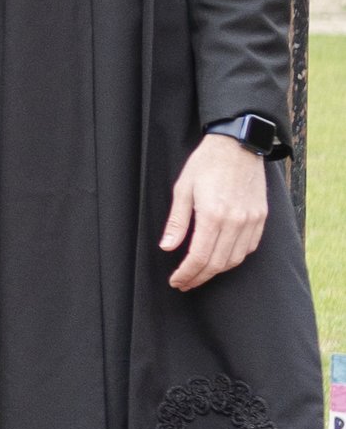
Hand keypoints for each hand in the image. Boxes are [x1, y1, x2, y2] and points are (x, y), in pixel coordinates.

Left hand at [161, 132, 268, 290]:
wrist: (238, 145)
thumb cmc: (206, 163)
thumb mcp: (182, 188)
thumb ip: (177, 221)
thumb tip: (167, 247)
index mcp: (213, 215)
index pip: (200, 257)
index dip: (187, 274)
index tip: (176, 281)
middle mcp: (236, 221)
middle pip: (218, 263)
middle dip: (199, 277)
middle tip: (184, 283)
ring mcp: (252, 219)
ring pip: (235, 258)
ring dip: (216, 271)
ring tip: (199, 274)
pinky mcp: (261, 216)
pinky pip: (250, 246)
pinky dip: (235, 258)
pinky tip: (221, 259)